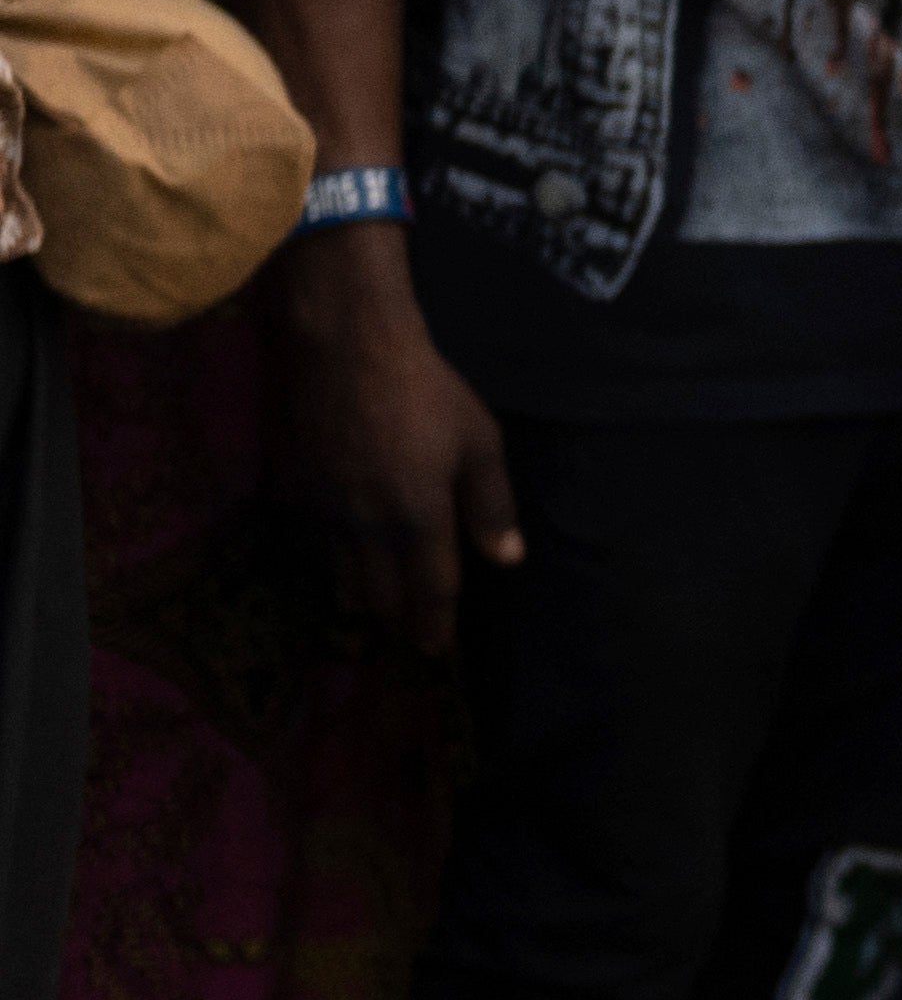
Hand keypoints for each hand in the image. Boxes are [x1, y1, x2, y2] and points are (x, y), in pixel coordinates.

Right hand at [278, 231, 517, 654]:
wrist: (346, 349)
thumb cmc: (426, 391)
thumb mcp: (479, 442)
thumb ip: (491, 505)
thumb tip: (505, 559)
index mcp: (418, 516)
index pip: (430, 587)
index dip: (434, 623)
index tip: (435, 649)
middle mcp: (368, 524)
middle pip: (380, 593)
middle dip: (398, 616)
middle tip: (411, 631)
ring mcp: (327, 507)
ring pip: (347, 565)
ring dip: (367, 583)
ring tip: (384, 593)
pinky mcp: (299, 485)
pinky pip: (323, 532)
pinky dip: (340, 546)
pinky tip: (351, 540)